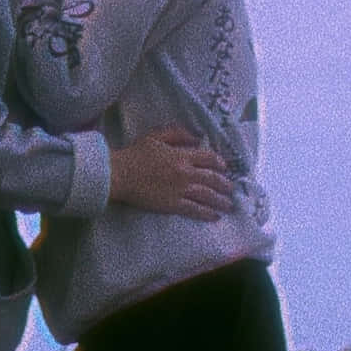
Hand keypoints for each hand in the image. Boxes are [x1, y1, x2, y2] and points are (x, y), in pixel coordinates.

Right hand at [108, 127, 236, 220]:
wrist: (120, 175)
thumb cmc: (135, 154)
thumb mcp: (156, 136)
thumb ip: (177, 133)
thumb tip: (196, 138)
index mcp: (182, 155)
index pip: (209, 158)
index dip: (220, 163)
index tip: (225, 168)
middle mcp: (186, 173)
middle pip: (212, 179)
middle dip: (225, 184)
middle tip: (231, 189)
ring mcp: (180, 190)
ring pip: (207, 196)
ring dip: (221, 201)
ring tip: (229, 205)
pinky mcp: (173, 205)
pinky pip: (195, 210)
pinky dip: (207, 214)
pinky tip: (214, 216)